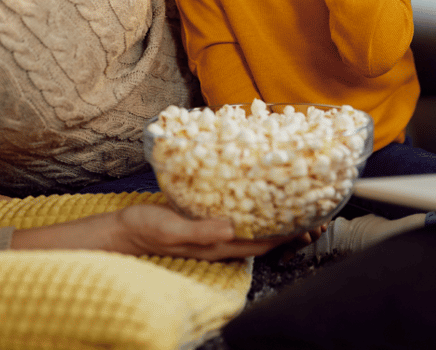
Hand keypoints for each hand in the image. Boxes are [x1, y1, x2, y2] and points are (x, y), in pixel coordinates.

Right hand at [11, 203, 294, 260]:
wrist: (119, 228)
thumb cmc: (143, 229)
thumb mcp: (169, 228)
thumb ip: (199, 230)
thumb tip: (231, 229)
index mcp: (217, 244)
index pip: (263, 243)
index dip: (289, 234)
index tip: (312, 219)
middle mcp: (220, 240)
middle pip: (264, 236)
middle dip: (290, 224)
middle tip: (316, 206)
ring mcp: (213, 230)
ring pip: (253, 225)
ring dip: (275, 214)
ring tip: (296, 197)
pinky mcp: (204, 218)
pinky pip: (236, 214)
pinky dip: (253, 205)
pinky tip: (259, 191)